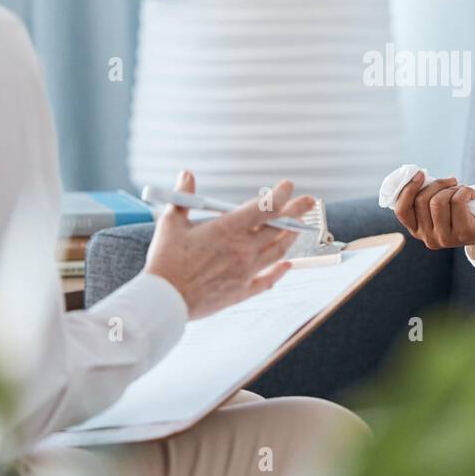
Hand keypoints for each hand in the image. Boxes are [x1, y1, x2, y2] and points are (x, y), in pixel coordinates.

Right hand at [142, 170, 316, 319]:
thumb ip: (183, 197)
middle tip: (309, 202)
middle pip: (278, 228)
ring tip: (298, 228)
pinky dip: (280, 272)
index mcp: (227, 229)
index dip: (280, 195)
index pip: (263, 207)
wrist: (165, 300)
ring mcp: (245, 271)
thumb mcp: (170, 223)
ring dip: (290, 238)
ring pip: (277, 251)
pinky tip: (287, 265)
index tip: (288, 185)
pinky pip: (268, 280)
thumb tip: (186, 175)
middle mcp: (242, 249)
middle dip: (296, 212)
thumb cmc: (165, 261)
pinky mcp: (241, 291)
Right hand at [393, 170, 474, 259]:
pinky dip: (466, 190)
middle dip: (437, 183)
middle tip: (451, 181)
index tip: (420, 173)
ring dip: (451, 188)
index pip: (402, 210)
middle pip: (421, 200)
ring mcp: (445, 238)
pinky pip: (457, 201)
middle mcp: (428, 238)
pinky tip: (472, 194)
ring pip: (438, 201)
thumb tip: (417, 175)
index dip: (408, 189)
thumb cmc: (463, 212)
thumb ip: (426, 195)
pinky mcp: (462, 233)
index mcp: (418, 231)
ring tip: (461, 190)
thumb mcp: (440, 205)